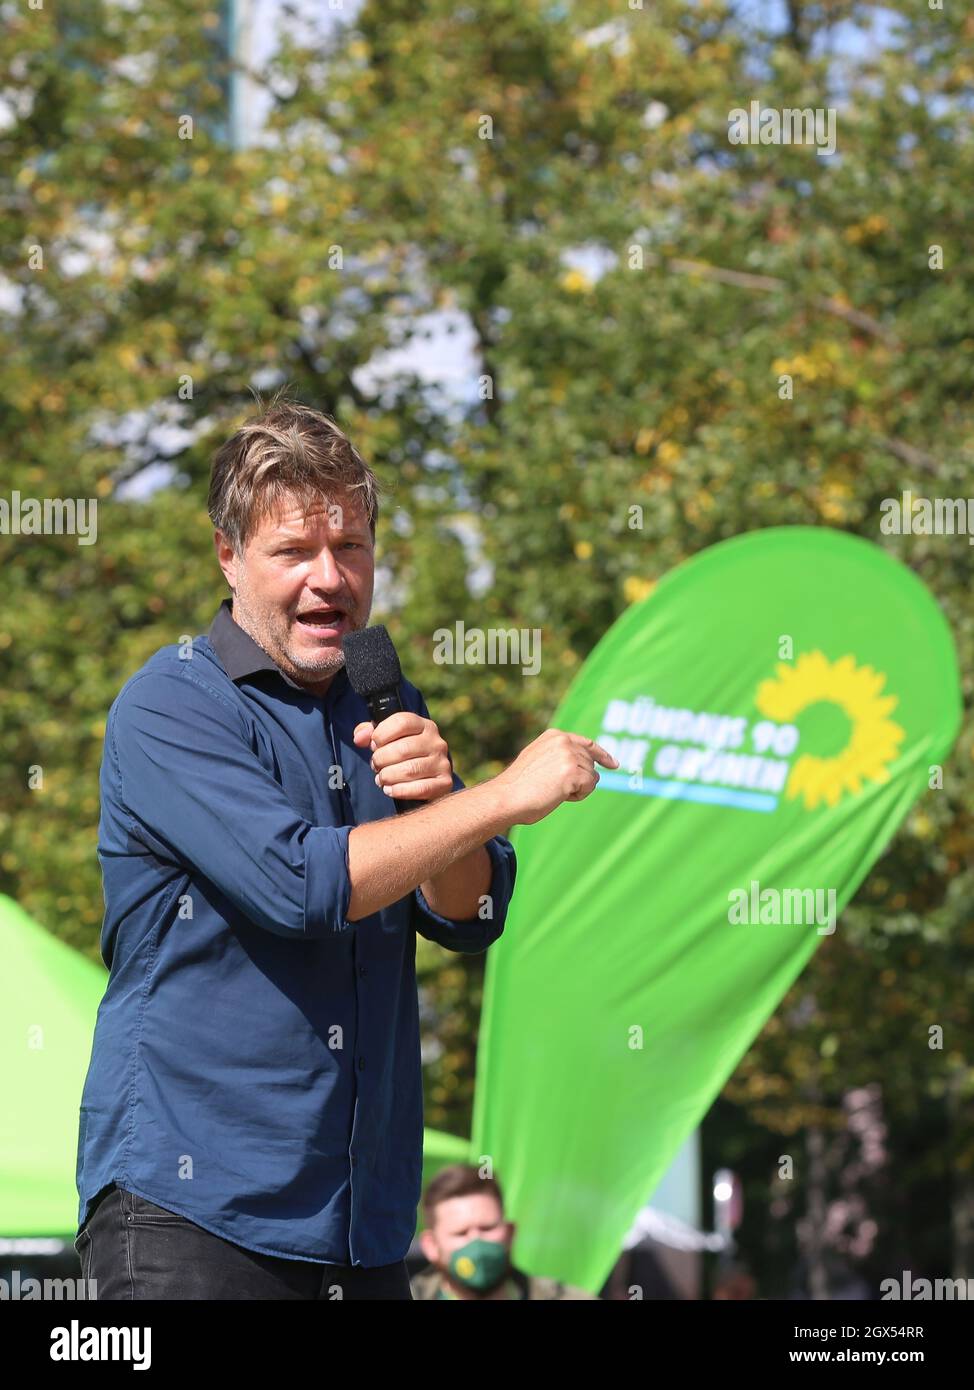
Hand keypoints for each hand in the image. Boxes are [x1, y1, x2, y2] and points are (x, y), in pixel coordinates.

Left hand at [352, 712, 454, 802]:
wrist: (429, 776)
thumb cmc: (403, 754)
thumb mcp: (388, 738)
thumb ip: (369, 733)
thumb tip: (359, 738)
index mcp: (424, 726)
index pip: (401, 722)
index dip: (381, 734)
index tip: (374, 744)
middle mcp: (436, 742)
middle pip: (403, 749)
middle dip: (381, 759)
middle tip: (375, 765)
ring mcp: (442, 763)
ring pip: (409, 770)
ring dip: (388, 776)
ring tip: (381, 779)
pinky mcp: (445, 783)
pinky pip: (419, 789)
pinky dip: (399, 791)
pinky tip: (390, 790)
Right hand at [491, 728, 619, 825]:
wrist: (507, 797)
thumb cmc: (519, 787)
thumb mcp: (539, 761)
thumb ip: (559, 757)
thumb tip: (585, 768)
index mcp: (554, 736)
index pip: (587, 743)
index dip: (603, 755)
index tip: (614, 764)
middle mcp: (564, 741)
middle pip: (591, 764)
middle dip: (580, 780)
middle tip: (555, 788)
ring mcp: (569, 755)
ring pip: (592, 777)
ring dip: (578, 789)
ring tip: (553, 790)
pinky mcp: (574, 771)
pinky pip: (589, 787)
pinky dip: (578, 795)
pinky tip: (559, 795)